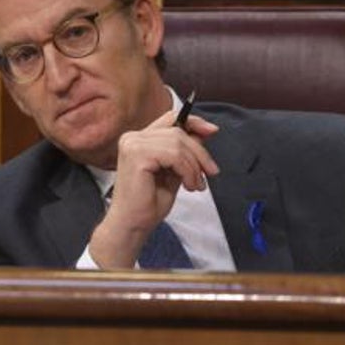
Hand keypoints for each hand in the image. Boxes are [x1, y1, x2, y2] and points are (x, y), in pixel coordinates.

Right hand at [87, 109, 218, 268]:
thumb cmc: (149, 203)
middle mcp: (132, 137)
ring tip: (196, 185)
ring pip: (178, 143)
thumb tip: (203, 133)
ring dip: (194, 166)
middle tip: (210, 172)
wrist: (133, 225)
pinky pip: (174, 155)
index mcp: (139, 139)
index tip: (212, 131)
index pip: (170, 119)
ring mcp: (133, 144)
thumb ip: (184, 152)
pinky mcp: (137, 155)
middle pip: (178, 132)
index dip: (193, 122)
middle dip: (200, 152)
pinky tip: (188, 186)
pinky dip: (187, 171)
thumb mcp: (174, 171)